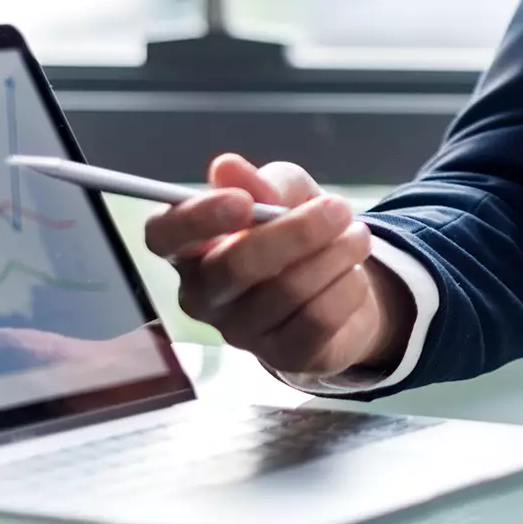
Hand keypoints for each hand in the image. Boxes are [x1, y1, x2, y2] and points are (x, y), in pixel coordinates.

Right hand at [142, 155, 409, 377]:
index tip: (241, 201)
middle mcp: (203, 294)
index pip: (164, 235)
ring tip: (358, 236)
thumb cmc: (297, 229)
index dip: (195, 219)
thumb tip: (226, 167)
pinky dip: (348, 288)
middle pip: (234, 266)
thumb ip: (261, 182)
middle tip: (338, 208)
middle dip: (296, 232)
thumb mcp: (286, 192)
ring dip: (336, 255)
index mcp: (192, 246)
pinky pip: (318, 321)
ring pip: (287, 291)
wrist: (341, 282)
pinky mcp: (282, 356)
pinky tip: (354, 274)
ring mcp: (239, 332)